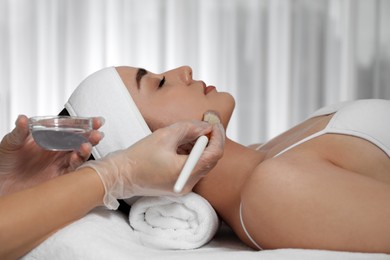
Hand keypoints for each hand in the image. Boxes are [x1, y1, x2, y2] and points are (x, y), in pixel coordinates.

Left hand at [0, 115, 103, 194]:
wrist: (0, 187)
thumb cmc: (3, 164)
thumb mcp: (9, 144)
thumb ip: (19, 132)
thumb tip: (23, 119)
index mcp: (48, 138)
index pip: (69, 128)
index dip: (82, 124)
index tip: (92, 120)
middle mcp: (56, 151)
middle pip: (78, 141)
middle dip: (90, 135)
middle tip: (96, 131)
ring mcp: (59, 164)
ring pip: (79, 155)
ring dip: (85, 149)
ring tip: (87, 145)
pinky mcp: (59, 178)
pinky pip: (73, 171)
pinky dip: (78, 164)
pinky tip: (78, 157)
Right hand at [81, 115, 224, 208]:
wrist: (120, 175)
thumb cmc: (138, 157)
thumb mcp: (165, 136)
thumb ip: (189, 128)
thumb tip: (206, 127)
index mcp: (185, 173)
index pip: (214, 154)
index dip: (218, 136)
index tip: (214, 123)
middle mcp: (188, 184)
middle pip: (210, 160)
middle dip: (209, 141)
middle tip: (204, 125)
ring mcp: (183, 187)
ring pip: (201, 164)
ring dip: (199, 147)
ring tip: (188, 134)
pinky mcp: (178, 186)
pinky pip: (192, 169)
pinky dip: (191, 155)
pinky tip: (181, 145)